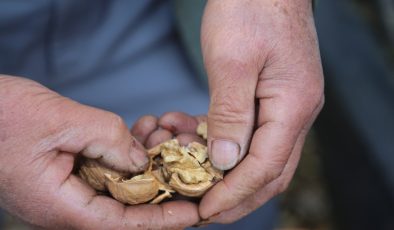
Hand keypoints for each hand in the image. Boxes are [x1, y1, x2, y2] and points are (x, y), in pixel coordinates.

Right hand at [0, 76, 198, 228]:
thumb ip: (109, 139)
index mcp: (61, 207)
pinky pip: (105, 169)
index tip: (194, 213)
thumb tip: (142, 160)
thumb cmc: (1, 117)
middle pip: (126, 207)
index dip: (161, 219)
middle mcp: (67, 205)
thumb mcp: (61, 121)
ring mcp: (67, 190)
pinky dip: (126, 152)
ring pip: (119, 186)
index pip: (123, 224)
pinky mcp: (67, 172)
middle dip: (160, 184)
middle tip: (185, 163)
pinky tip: (140, 131)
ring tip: (162, 135)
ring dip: (145, 163)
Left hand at [199, 0, 323, 222]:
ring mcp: (285, 106)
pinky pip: (249, 132)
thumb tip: (227, 162)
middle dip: (235, 196)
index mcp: (293, 106)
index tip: (204, 210)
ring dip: (226, 172)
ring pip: (258, 156)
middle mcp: (295, 112)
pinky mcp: (270, 98)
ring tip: (190, 175)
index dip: (234, 194)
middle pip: (269, 171)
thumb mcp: (233, 61)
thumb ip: (231, 114)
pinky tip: (193, 135)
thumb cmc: (250, 9)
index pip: (265, 167)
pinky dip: (223, 143)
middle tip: (202, 210)